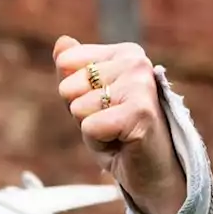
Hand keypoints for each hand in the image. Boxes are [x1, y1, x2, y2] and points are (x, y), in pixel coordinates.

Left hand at [54, 35, 186, 213]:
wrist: (151, 171)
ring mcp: (141, 85)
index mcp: (125, 52)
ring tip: (117, 133)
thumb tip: (61, 42)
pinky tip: (123, 143)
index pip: (66, 62)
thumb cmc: (118, 134)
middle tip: (110, 123)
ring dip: (92, 129)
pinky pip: (90, 127)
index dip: (74, 93)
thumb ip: (73, 70)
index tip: (102, 105)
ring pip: (78, 107)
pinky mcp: (141, 112)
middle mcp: (136, 61)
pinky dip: (99, 142)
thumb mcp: (88, 98)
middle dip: (81, 113)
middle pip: (68, 87)